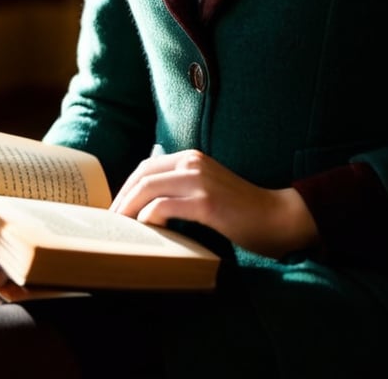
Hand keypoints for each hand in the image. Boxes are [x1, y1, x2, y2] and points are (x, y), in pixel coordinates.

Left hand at [110, 149, 318, 258]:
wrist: (276, 216)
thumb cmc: (240, 208)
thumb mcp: (207, 187)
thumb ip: (182, 187)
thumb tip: (148, 203)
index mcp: (192, 157)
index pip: (145, 167)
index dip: (126, 187)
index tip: (116, 209)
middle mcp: (193, 163)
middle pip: (142, 176)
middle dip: (121, 199)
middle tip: (112, 222)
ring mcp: (200, 181)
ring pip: (148, 189)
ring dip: (129, 210)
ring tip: (122, 229)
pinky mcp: (206, 203)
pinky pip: (164, 207)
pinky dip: (148, 218)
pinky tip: (146, 230)